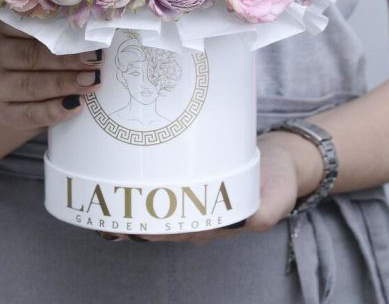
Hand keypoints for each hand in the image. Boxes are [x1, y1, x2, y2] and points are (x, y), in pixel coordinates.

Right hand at [0, 20, 102, 131]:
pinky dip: (55, 110)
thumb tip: (96, 31)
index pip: (29, 24)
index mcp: (3, 28)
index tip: (86, 31)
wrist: (8, 96)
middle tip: (96, 60)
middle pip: (30, 56)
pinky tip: (76, 105)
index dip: (59, 28)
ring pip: (31, 85)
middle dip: (67, 59)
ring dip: (65, 84)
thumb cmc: (34, 59)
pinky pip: (30, 113)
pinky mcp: (5, 113)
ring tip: (92, 81)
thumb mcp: (40, 40)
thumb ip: (59, 34)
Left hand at [98, 130, 322, 243]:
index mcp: (219, 225)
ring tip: (107, 198)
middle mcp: (202, 217)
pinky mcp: (191, 180)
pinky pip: (165, 189)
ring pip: (160, 209)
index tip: (134, 224)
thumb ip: (269, 211)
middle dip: (136, 220)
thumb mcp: (280, 195)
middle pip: (163, 223)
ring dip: (136, 207)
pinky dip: (146, 189)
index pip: (181, 231)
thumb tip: (253, 221)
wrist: (281, 157)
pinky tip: (125, 181)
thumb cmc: (278, 178)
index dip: (157, 229)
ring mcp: (195, 200)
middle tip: (109, 211)